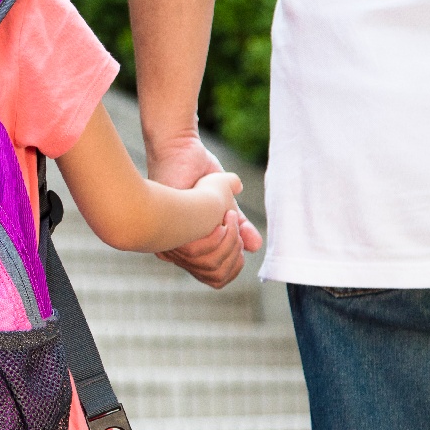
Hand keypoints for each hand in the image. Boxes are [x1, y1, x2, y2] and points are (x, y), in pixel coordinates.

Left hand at [147, 135, 261, 288]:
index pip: (215, 279)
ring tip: (227, 214)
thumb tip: (256, 247)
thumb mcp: (225, 204)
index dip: (235, 266)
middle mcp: (178, 249)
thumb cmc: (198, 173)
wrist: (180, 151)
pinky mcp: (174, 231)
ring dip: (231, 240)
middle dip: (235, 252)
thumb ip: (239, 227)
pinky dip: (225, 234)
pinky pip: (208, 251)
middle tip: (233, 221)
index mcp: (189, 246)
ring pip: (213, 265)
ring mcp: (173, 242)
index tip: (241, 241)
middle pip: (217, 275)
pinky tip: (223, 214)